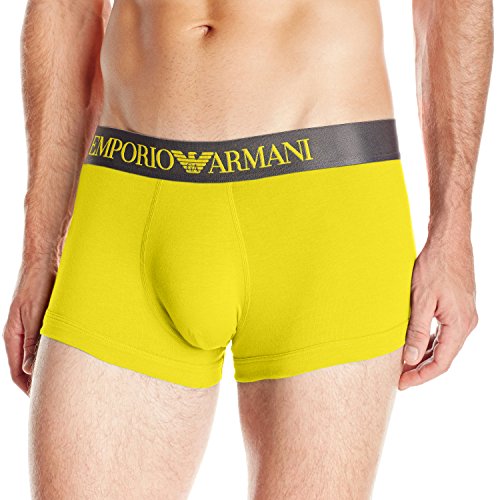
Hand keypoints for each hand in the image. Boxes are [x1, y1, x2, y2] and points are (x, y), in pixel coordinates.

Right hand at [3, 259, 56, 394]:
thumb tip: (31, 371)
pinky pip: (50, 343)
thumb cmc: (38, 284)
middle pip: (29, 367)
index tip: (44, 402)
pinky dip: (59, 352)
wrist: (47, 260)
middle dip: (42, 382)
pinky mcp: (47, 320)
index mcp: (13, 337)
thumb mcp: (35, 315)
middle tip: (61, 395)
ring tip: (69, 380)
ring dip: (52, 367)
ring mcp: (34, 328)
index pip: (18, 373)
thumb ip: (33, 342)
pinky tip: (74, 357)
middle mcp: (22, 335)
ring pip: (41, 356)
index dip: (30, 389)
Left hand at [399, 236, 477, 389]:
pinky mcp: (458, 308)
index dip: (420, 376)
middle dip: (420, 368)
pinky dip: (429, 341)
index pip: (441, 363)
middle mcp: (466, 323)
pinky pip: (444, 332)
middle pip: (443, 356)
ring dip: (424, 355)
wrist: (449, 241)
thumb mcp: (420, 300)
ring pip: (443, 345)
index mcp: (459, 325)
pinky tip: (415, 343)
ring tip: (402, 363)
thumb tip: (409, 359)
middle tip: (398, 376)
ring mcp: (464, 315)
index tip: (401, 383)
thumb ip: (416, 331)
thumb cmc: (435, 266)